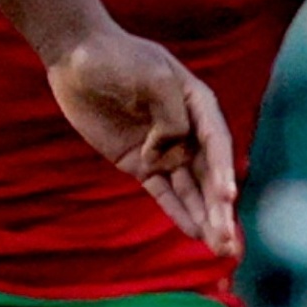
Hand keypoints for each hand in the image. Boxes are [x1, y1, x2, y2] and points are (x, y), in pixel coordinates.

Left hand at [48, 30, 238, 255]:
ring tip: (221, 249)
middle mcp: (187, 131)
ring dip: (206, 218)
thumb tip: (171, 151)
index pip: (216, 144)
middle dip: (220, 210)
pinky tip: (195, 233)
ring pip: (191, 190)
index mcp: (198, 104)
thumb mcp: (151, 77)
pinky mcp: (140, 164)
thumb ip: (170, 115)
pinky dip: (178, 212)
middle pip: (209, 175)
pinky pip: (164, 192)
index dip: (223, 172)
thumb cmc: (117, 59)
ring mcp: (164, 150)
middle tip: (229, 242)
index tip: (226, 197)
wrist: (77, 58)